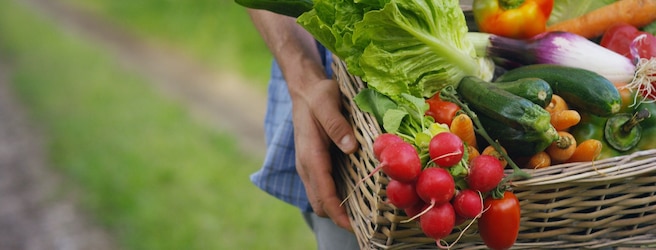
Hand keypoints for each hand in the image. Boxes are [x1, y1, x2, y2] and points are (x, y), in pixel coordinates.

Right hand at [291, 78, 358, 229]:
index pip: (323, 194)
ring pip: (320, 198)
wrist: (304, 88)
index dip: (338, 214)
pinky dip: (335, 198)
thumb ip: (336, 124)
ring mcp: (308, 166)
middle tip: (367, 224)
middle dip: (339, 218)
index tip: (354, 227)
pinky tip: (356, 196)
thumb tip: (350, 147)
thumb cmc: (318, 94)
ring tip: (364, 215)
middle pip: (320, 203)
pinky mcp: (314, 163)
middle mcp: (306, 165)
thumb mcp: (327, 102)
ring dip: (337, 210)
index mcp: (310, 155)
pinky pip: (323, 188)